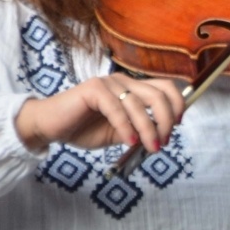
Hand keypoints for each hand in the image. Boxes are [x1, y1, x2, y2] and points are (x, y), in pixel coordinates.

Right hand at [15, 73, 185, 153]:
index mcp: (133, 88)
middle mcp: (124, 82)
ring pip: (138, 104)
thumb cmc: (84, 129)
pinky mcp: (93, 89)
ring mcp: (108, 83)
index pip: (166, 88)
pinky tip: (129, 141)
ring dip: (147, 129)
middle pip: (158, 95)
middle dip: (166, 121)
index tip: (178, 126)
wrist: (51, 127)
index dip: (178, 105)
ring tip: (149, 147)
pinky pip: (116, 108)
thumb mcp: (121, 133)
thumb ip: (140, 130)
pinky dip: (126, 127)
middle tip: (163, 142)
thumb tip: (164, 134)